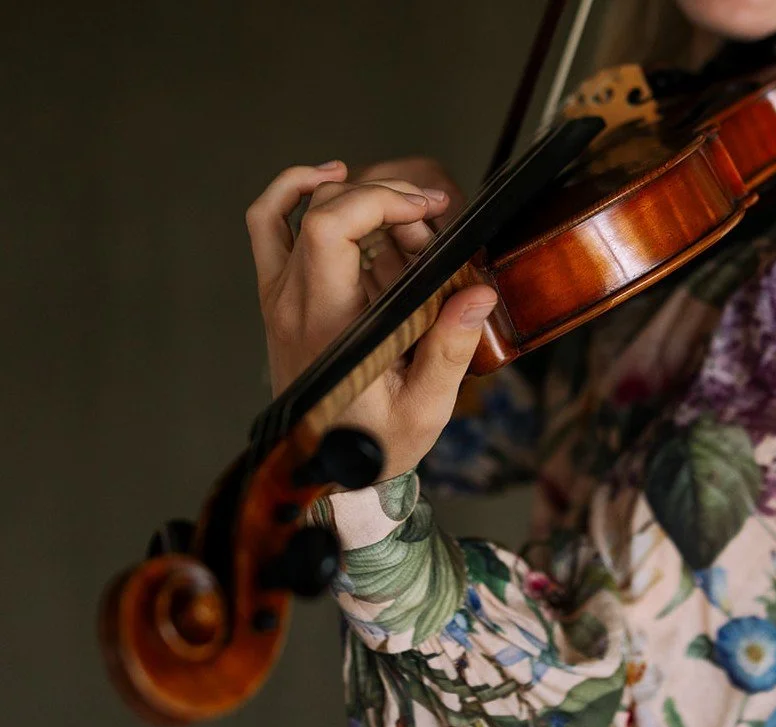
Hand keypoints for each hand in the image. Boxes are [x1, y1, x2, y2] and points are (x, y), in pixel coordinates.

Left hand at [245, 160, 497, 479]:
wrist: (326, 471)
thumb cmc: (375, 444)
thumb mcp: (425, 408)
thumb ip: (451, 350)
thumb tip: (479, 294)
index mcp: (326, 325)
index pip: (331, 227)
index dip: (383, 200)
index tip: (430, 212)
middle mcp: (291, 303)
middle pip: (325, 209)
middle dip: (388, 200)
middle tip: (433, 227)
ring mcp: (277, 296)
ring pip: (291, 207)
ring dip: (355, 196)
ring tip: (406, 224)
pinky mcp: (278, 296)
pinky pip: (270, 224)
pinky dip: (297, 192)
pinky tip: (336, 179)